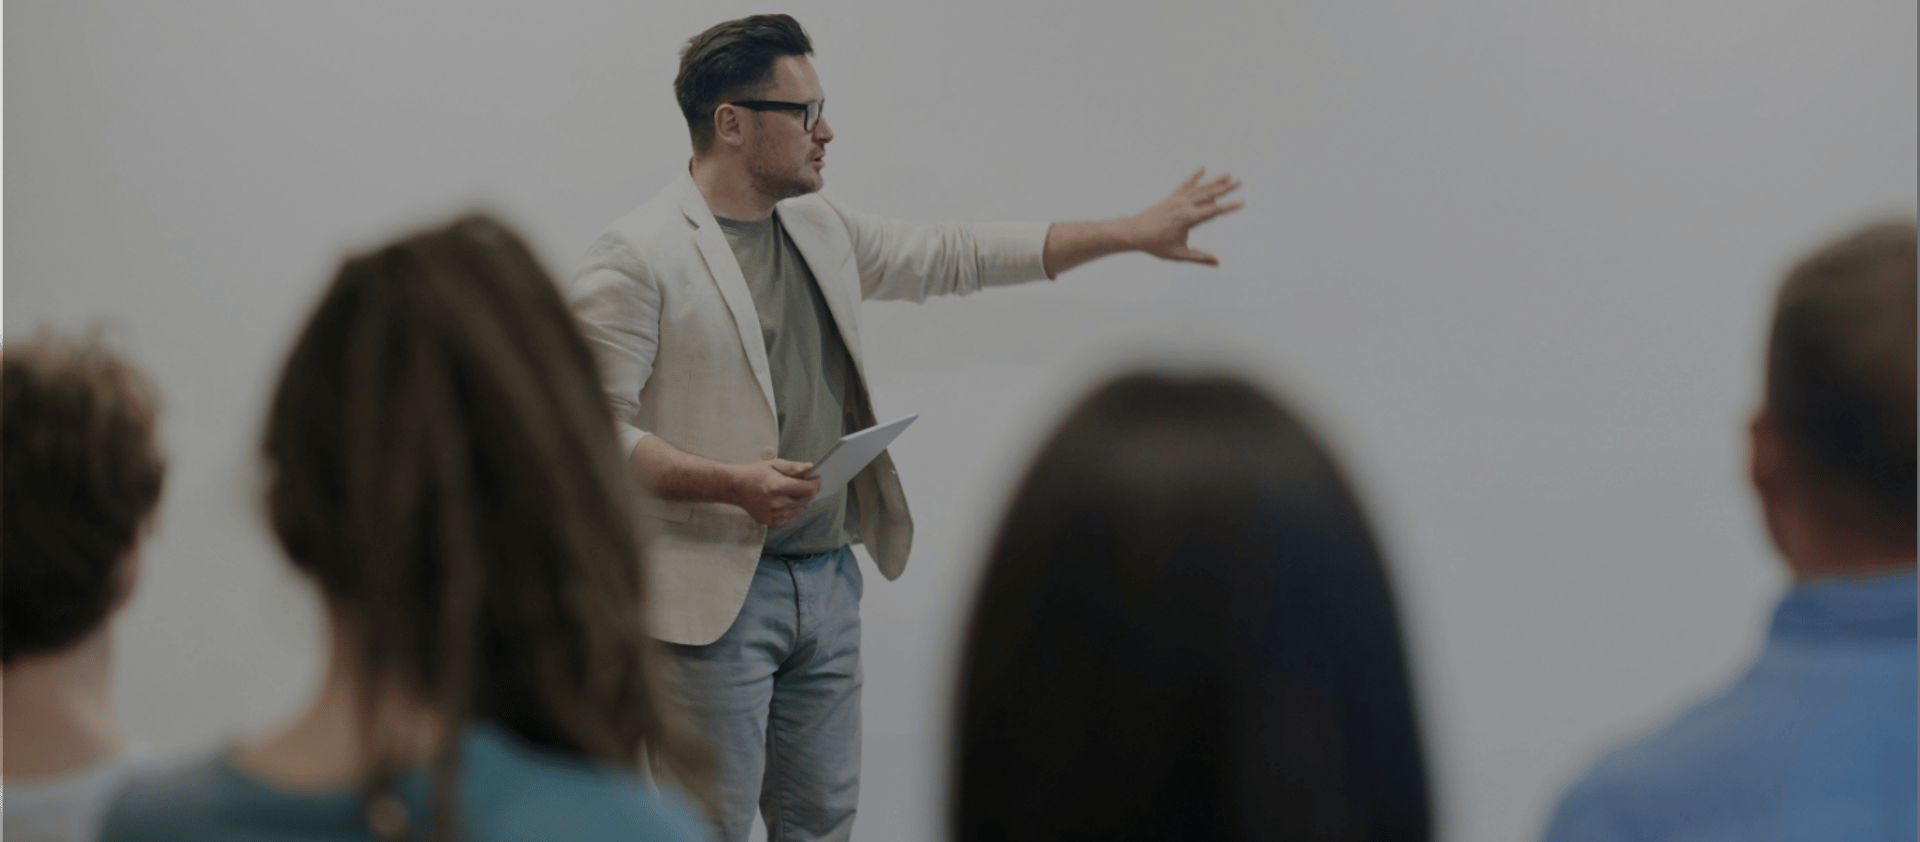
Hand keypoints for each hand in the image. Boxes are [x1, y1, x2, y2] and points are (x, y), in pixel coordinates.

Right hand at [729, 459, 821, 527]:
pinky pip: (793, 516)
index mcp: (778, 487)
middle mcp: (777, 503)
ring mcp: (775, 514)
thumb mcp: (774, 465)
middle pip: (807, 500)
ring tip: (795, 491)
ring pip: (802, 509)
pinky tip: (789, 500)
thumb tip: (811, 468)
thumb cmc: (756, 474)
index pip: (808, 489)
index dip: (816, 483)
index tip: (818, 478)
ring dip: (803, 500)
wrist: (737, 488)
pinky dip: (795, 508)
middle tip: (808, 483)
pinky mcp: (773, 522)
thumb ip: (794, 467)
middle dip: (810, 491)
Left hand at [1128, 168, 1243, 265]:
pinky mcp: (1171, 198)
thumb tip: (1217, 262)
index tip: (1242, 203)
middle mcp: (1184, 205)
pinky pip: (1185, 185)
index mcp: (1187, 218)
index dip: (1229, 207)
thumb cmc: (1155, 245)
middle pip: (1209, 194)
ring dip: (1214, 181)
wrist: (1134, 232)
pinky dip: (1194, 177)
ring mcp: (1177, 200)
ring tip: (1228, 174)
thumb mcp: (1178, 254)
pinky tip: (1202, 169)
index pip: (1213, 211)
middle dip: (1226, 188)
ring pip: (1199, 188)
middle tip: (1240, 181)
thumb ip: (1199, 257)